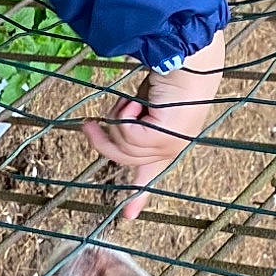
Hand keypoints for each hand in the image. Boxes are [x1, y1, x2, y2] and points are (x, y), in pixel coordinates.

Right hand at [81, 34, 225, 220]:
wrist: (187, 59)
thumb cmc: (169, 74)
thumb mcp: (143, 102)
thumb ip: (131, 122)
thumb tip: (104, 126)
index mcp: (169, 141)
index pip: (151, 173)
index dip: (139, 195)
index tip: (129, 216)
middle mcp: (170, 148)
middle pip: (122, 158)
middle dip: (103, 140)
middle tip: (87, 124)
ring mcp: (169, 146)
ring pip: (122, 146)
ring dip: (117, 120)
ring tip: (132, 103)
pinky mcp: (163, 138)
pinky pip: (126, 134)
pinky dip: (125, 115)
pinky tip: (140, 103)